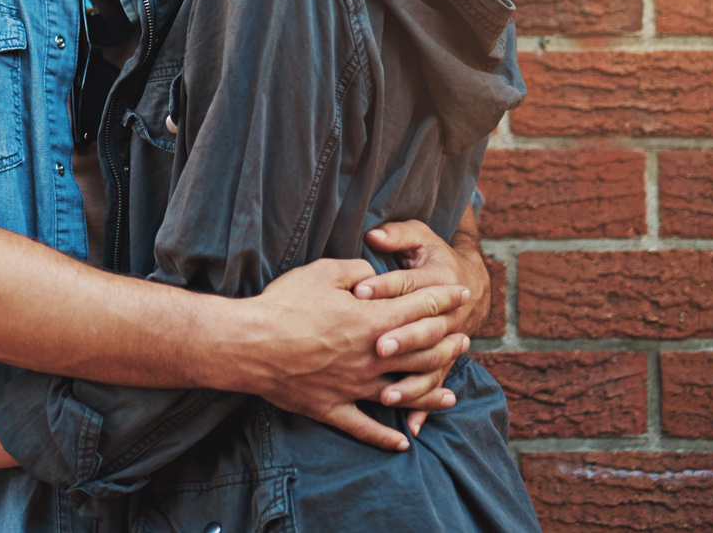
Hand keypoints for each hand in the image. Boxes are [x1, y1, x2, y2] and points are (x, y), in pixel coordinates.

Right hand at [211, 258, 470, 453]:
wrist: (249, 344)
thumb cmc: (284, 304)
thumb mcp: (322, 272)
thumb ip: (356, 269)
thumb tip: (373, 273)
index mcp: (372, 322)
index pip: (420, 309)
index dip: (444, 299)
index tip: (462, 293)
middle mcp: (371, 358)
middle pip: (423, 354)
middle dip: (448, 345)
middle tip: (464, 340)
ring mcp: (354, 387)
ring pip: (405, 393)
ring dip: (432, 393)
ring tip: (451, 394)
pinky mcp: (333, 407)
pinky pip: (366, 427)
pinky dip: (386, 437)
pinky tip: (402, 442)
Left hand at [356, 217, 493, 434]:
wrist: (474, 284)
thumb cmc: (435, 258)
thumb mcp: (420, 238)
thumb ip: (397, 235)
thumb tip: (374, 234)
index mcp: (435, 281)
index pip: (406, 285)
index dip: (383, 287)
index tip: (359, 291)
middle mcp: (445, 316)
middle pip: (421, 329)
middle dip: (401, 338)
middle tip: (378, 347)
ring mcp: (445, 343)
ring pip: (430, 365)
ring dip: (411, 381)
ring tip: (389, 394)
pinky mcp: (442, 362)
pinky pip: (433, 387)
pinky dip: (423, 407)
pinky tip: (410, 426)